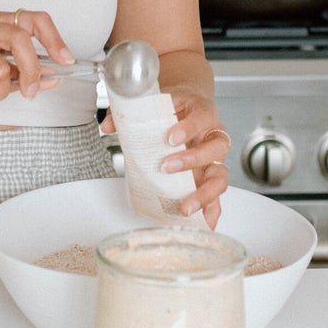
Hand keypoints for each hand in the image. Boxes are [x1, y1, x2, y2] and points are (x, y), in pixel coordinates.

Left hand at [105, 85, 229, 227]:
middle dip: (192, 160)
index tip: (170, 138)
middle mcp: (213, 136)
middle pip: (215, 147)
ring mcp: (214, 160)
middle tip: (166, 167)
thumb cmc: (175, 109)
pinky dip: (212, 211)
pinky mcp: (210, 178)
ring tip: (185, 206)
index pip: (200, 118)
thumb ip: (130, 114)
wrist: (189, 108)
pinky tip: (203, 224)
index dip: (188, 128)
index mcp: (201, 112)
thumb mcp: (156, 103)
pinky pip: (217, 196)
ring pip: (220, 176)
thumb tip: (107, 127)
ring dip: (205, 193)